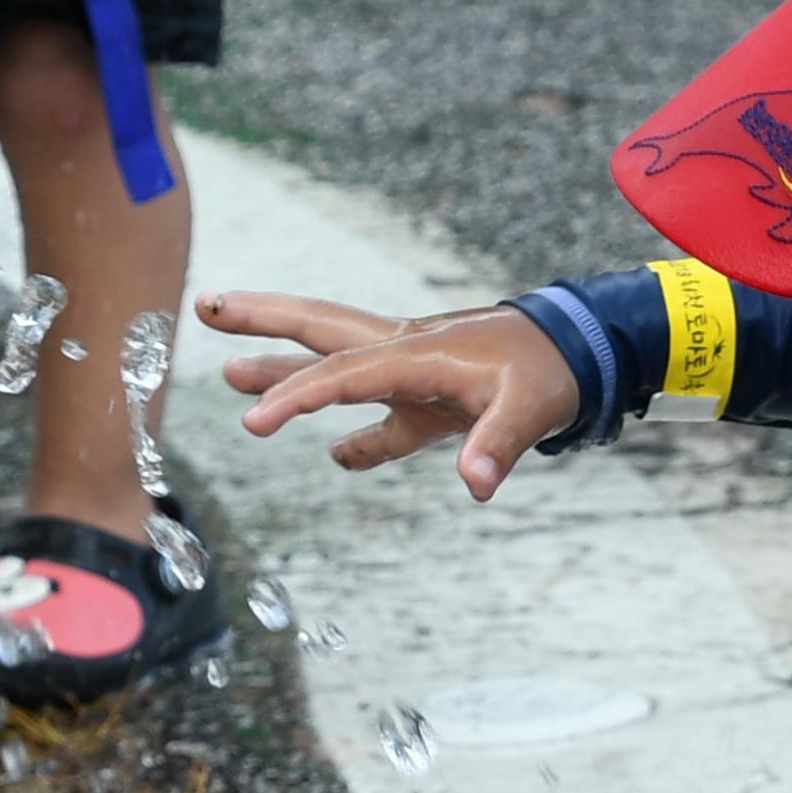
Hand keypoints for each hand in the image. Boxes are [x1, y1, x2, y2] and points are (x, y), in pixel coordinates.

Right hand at [197, 290, 579, 500]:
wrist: (586, 351)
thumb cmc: (554, 369)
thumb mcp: (531, 404)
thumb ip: (499, 442)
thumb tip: (476, 485)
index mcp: (417, 352)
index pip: (341, 375)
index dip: (296, 398)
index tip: (255, 423)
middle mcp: (404, 354)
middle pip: (319, 332)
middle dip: (263, 319)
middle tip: (205, 307)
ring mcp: (416, 377)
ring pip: (338, 369)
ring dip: (288, 372)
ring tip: (231, 372)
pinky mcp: (435, 404)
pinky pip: (386, 422)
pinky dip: (361, 439)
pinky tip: (337, 456)